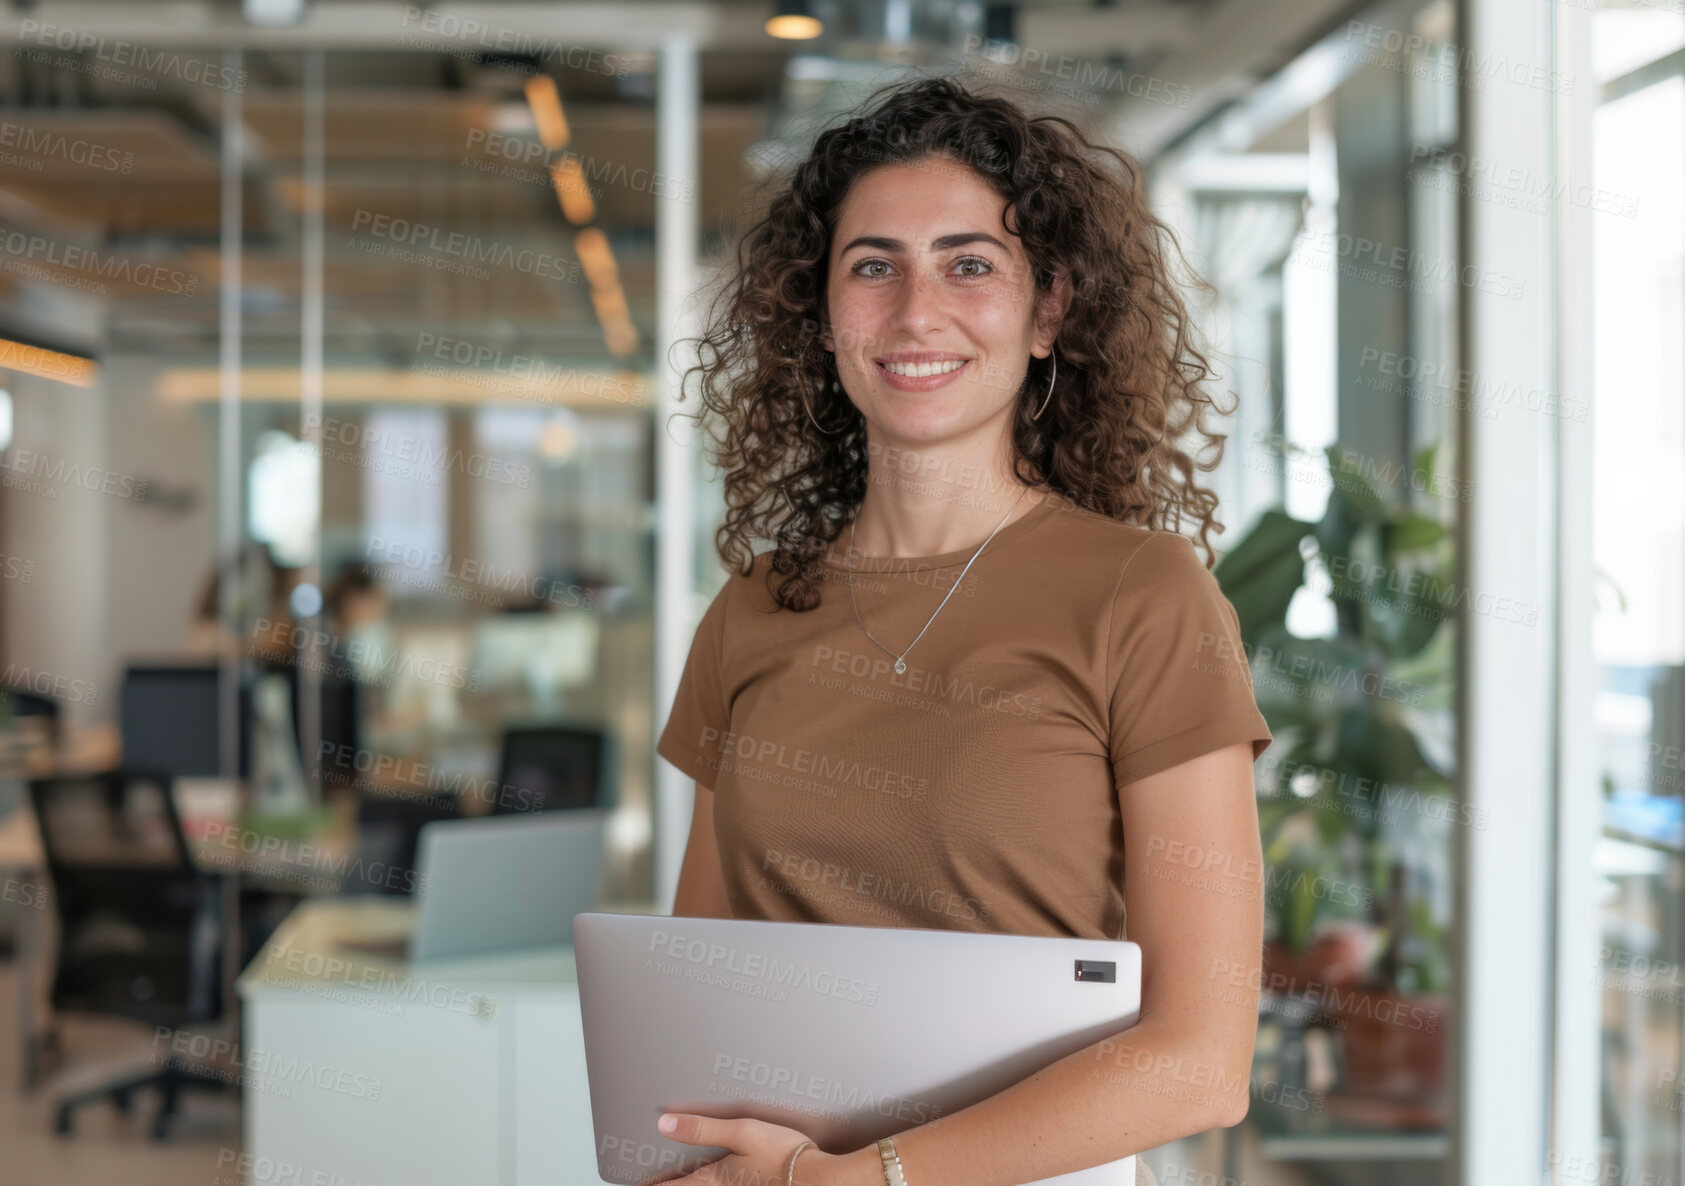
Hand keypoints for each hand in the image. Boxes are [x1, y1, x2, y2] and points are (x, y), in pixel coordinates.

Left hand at [651, 1112, 836, 1185]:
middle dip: (666, 1184)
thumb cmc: (784, 1156)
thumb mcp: (742, 1132)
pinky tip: (713, 1174)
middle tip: (650, 1180)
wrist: (817, 1180)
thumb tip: (665, 1124)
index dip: (650, 1185)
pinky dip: (705, 1182)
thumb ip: (702, 1128)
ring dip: (686, 1182)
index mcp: (712, 1179)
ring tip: (673, 1177)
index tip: (634, 1183)